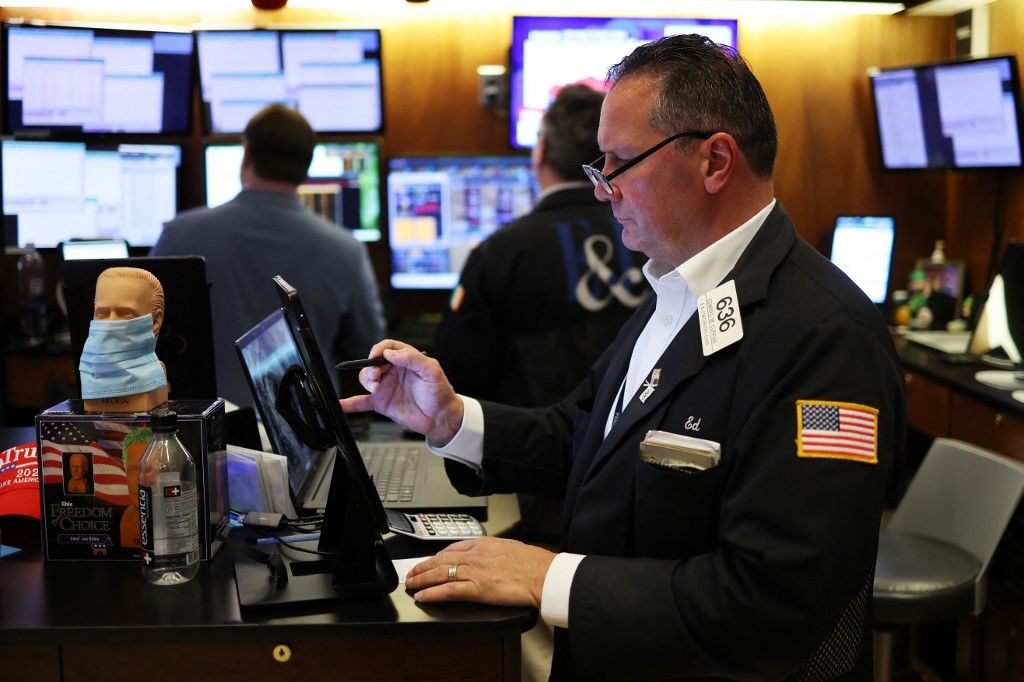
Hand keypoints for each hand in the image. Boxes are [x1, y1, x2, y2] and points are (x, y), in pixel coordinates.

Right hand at [338, 340, 463, 444]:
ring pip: (366, 379)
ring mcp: (386, 387)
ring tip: (375, 389)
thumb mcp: (431, 371)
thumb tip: (390, 353)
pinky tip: (340, 404)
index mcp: (405, 360)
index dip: (379, 350)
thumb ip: (413, 358)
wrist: (441, 418)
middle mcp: (393, 372)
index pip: (387, 348)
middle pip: (373, 362)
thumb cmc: (440, 392)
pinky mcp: (381, 403)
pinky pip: (361, 401)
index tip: (377, 357)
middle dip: (371, 367)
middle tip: (377, 376)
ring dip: (367, 381)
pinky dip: (350, 403)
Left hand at [404, 536, 555, 607]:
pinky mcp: (475, 589)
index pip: (452, 548)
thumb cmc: (533, 563)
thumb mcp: (510, 547)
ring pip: (439, 573)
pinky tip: (422, 596)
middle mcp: (475, 555)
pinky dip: (431, 593)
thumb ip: (495, 551)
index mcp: (483, 543)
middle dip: (423, 567)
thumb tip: (491, 556)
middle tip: (412, 573)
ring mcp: (473, 572)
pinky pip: (447, 590)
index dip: (436, 556)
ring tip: (411, 584)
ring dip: (421, 579)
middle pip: (440, 559)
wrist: (541, 574)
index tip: (430, 560)